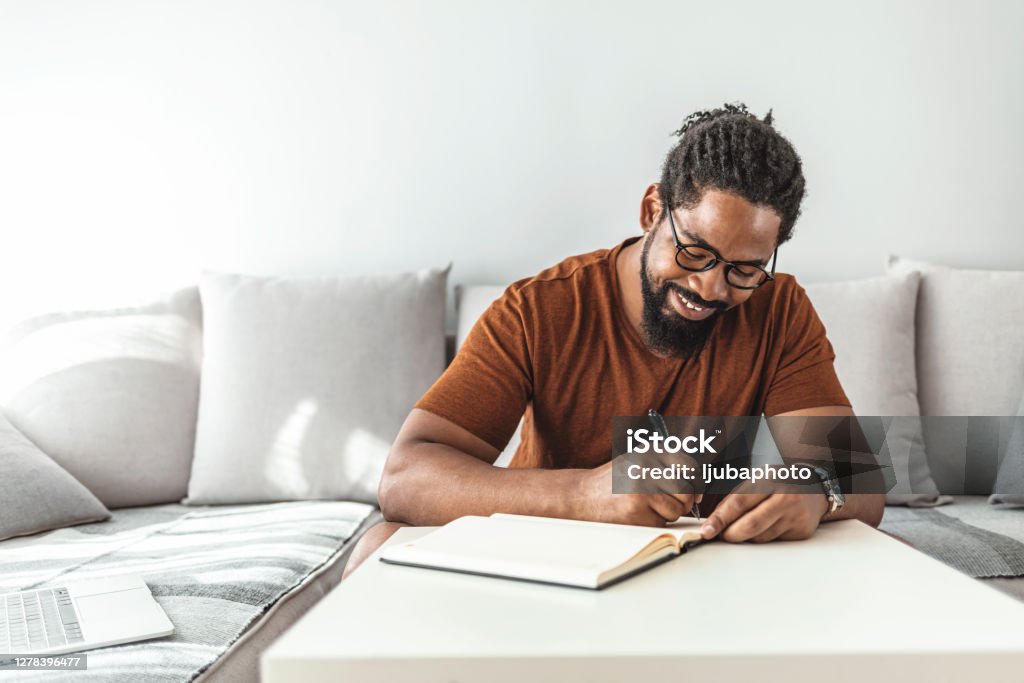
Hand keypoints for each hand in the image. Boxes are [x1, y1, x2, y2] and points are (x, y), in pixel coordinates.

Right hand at [576, 460, 699, 526]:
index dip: (696, 483)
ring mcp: (641, 488)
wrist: (581, 496)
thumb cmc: (615, 481)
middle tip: (667, 503)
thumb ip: (668, 466)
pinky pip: (662, 523)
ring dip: (667, 514)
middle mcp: (647, 466)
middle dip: (683, 502)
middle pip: (688, 491)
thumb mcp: (639, 461)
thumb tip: (700, 489)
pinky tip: (636, 514)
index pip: (691, 467)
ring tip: (647, 507)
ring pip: (677, 510)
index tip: (692, 491)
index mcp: (650, 450)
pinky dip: (654, 523)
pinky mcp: (636, 510)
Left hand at [699, 481, 827, 542]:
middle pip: (751, 524)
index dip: (720, 519)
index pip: (739, 502)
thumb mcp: (758, 480)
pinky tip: (764, 528)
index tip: (707, 530)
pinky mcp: (801, 531)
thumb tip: (714, 520)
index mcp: (769, 480)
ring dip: (746, 537)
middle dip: (731, 534)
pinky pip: (773, 541)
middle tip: (721, 535)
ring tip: (743, 529)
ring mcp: (796, 516)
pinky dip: (762, 538)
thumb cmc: (779, 484)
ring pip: (761, 536)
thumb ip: (737, 498)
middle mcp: (785, 497)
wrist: (816, 489)